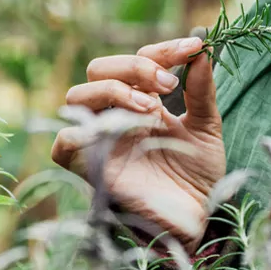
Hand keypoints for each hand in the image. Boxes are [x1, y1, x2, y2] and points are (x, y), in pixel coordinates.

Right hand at [50, 37, 224, 251]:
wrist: (197, 222)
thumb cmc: (198, 177)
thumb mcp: (207, 128)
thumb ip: (202, 91)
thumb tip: (202, 51)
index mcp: (142, 102)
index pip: (138, 59)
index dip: (163, 49)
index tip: (193, 48)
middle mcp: (116, 116)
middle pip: (98, 69)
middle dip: (134, 66)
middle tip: (169, 85)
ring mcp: (100, 141)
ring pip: (78, 96)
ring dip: (115, 91)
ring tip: (153, 108)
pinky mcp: (90, 170)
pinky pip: (63, 144)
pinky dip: (82, 131)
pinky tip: (122, 129)